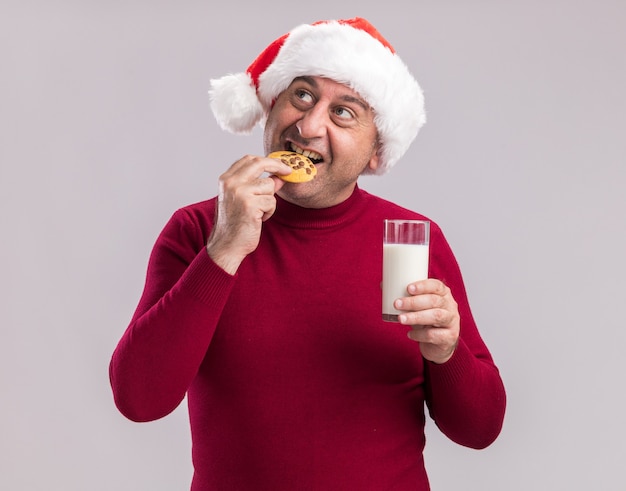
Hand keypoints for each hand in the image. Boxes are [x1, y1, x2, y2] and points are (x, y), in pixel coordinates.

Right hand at [206, 155, 290, 273]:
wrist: (226, 245)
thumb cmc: (234, 225)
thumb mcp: (244, 200)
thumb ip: (258, 186)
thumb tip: (279, 177)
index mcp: (226, 179)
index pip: (248, 159)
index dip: (267, 160)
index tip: (279, 164)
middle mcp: (231, 183)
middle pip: (259, 163)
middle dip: (277, 165)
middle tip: (288, 171)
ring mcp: (240, 192)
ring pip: (269, 186)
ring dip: (269, 201)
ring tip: (258, 212)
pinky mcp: (250, 204)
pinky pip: (272, 201)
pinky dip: (269, 212)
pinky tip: (258, 219)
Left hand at [394, 279, 459, 363]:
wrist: (440, 344)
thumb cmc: (427, 319)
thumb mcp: (418, 307)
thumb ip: (405, 297)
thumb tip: (383, 284)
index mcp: (443, 294)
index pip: (436, 286)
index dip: (423, 286)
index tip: (408, 288)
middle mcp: (450, 306)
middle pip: (434, 301)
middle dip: (413, 302)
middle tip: (397, 304)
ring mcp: (452, 322)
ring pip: (436, 316)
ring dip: (416, 317)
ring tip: (400, 319)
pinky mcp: (449, 337)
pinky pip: (434, 335)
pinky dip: (420, 334)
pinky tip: (410, 334)